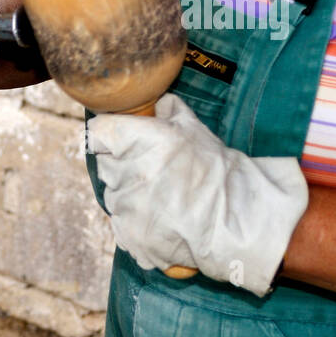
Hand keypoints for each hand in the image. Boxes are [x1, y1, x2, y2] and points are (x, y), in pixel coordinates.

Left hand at [86, 94, 308, 295]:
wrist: (236, 221)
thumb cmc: (216, 172)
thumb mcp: (195, 130)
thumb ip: (170, 111)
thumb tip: (157, 102)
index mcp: (142, 141)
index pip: (99, 132)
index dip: (108, 135)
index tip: (117, 141)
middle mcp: (130, 172)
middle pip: (104, 165)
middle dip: (123, 166)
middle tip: (153, 174)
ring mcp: (127, 206)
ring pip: (113, 195)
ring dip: (130, 195)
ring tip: (162, 199)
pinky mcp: (129, 234)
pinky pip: (120, 222)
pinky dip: (135, 222)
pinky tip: (161, 219)